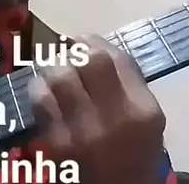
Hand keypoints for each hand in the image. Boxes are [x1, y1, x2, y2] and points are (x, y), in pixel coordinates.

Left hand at [29, 34, 166, 183]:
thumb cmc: (135, 149)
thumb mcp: (148, 117)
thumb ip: (129, 81)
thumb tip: (95, 44)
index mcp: (141, 110)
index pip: (115, 59)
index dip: (93, 40)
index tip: (82, 39)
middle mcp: (113, 118)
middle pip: (88, 61)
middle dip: (74, 49)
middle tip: (68, 51)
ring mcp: (81, 130)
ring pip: (59, 75)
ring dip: (54, 66)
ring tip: (56, 69)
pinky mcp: (56, 142)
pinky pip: (40, 100)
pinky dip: (40, 88)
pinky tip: (46, 90)